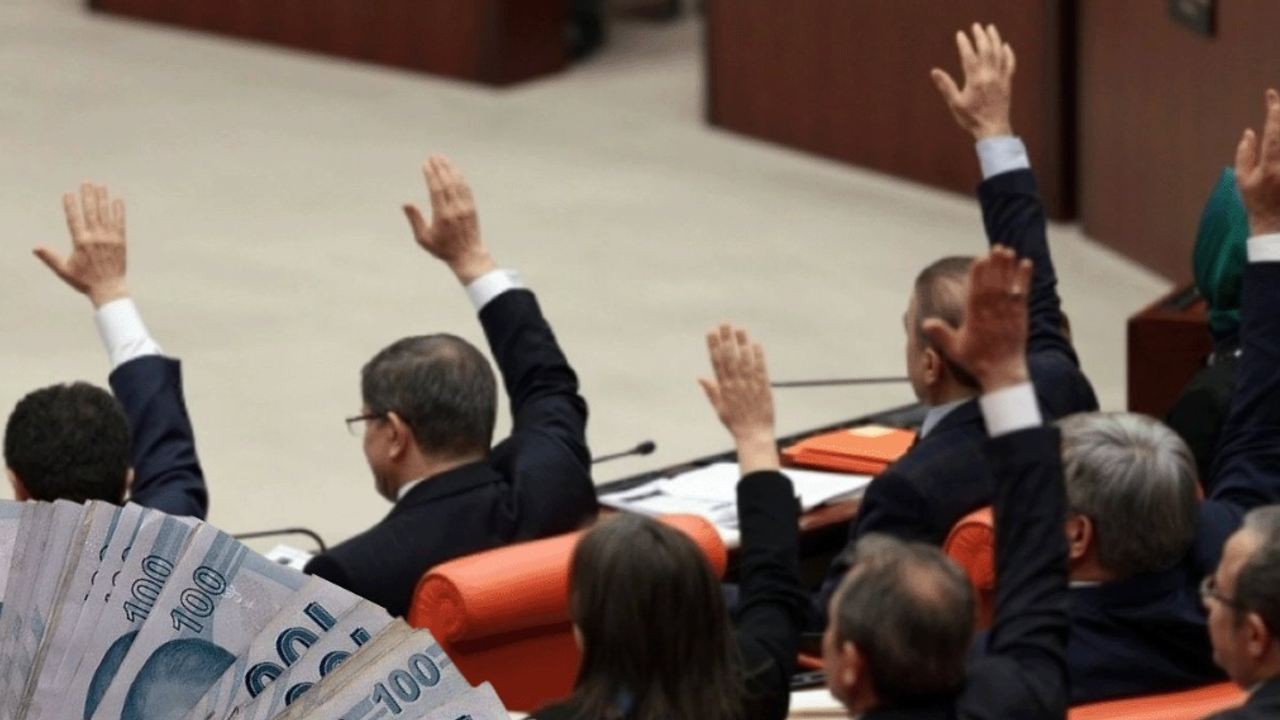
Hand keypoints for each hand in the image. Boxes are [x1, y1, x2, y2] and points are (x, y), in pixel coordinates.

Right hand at [34, 183, 129, 307]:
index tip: (68, 193)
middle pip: (91, 212)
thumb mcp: (64, 270)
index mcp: (81, 242)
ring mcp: (109, 238)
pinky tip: (118, 199)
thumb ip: (50, 257)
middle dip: (88, 196)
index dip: (70, 206)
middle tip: (86, 182)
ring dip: (103, 198)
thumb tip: (35, 247)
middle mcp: (95, 237)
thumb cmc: (85, 281)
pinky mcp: (121, 241)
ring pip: (105, 214)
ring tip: (101, 185)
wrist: (109, 289)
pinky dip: (119, 210)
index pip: (74, 219)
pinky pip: (120, 222)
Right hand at [402, 156, 494, 284]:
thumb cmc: (444, 249)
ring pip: (457, 183)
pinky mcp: (472, 208)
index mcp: (443, 215)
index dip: (431, 175)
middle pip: (447, 183)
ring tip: (443, 158)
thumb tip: (405, 203)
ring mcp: (465, 207)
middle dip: (439, 168)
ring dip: (450, 169)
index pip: (436, 190)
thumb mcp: (424, 239)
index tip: (426, 164)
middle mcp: (455, 209)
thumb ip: (415, 220)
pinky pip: (466, 188)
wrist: (468, 256)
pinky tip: (455, 170)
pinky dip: (460, 177)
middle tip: (433, 156)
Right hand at [699, 323, 778, 472]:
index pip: (717, 363)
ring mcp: (749, 385)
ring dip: (741, 343)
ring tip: (739, 328)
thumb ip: (711, 392)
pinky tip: (755, 344)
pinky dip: (758, 357)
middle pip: (729, 358)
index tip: (710, 332)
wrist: (754, 436)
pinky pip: (760, 369)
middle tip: (723, 323)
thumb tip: (701, 377)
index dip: (713, 346)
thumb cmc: (737, 424)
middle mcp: (735, 384)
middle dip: (725, 339)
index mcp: (724, 388)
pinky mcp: (763, 388)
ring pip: (744, 360)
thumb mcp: (719, 409)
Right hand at [923, 247, 1032, 392]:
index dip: (979, 275)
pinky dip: (1025, 278)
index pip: (977, 292)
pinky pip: (1023, 293)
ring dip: (1009, 267)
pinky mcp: (1021, 315)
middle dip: (995, 265)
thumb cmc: (977, 360)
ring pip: (1008, 285)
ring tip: (1008, 250)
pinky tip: (1027, 263)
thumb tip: (925, 322)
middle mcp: (993, 313)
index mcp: (975, 318)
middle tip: (997, 248)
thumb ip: (941, 334)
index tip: (980, 258)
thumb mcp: (954, 349)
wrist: (1003, 372)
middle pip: (994, 284)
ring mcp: (1008, 313)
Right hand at [931, 23, 1016, 139]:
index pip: (969, 56)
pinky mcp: (1007, 82)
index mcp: (975, 79)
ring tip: (990, 29)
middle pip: (986, 49)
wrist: (993, 130)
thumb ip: (946, 86)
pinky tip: (1005, 46)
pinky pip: (1010, 63)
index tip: (960, 34)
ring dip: (994, 39)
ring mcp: (1000, 78)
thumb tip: (934, 71)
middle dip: (980, 36)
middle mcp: (989, 75)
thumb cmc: (972, 119)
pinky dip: (1008, 53)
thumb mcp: (955, 104)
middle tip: (975, 27)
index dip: (964, 43)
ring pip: (999, 53)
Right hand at [1235, 89, 1279, 235]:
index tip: (1271, 94)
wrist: (1277, 227)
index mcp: (1271, 165)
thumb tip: (1250, 132)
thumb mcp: (1243, 181)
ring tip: (1278, 117)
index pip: (1275, 129)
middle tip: (1279, 101)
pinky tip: (1277, 137)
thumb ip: (1245, 154)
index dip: (1274, 108)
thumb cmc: (1259, 204)